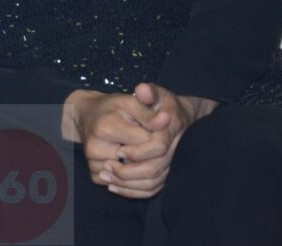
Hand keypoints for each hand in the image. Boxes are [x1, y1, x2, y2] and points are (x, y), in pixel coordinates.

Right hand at [64, 89, 162, 196]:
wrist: (87, 116)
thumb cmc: (112, 108)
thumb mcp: (130, 102)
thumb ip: (147, 112)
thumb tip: (166, 119)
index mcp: (105, 128)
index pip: (146, 144)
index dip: (157, 138)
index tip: (155, 130)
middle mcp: (95, 148)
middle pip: (142, 165)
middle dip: (154, 157)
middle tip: (152, 143)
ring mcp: (94, 164)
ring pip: (135, 181)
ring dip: (147, 172)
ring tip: (145, 154)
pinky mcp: (95, 175)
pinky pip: (124, 189)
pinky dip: (135, 183)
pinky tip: (136, 166)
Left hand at [101, 83, 217, 198]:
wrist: (176, 115)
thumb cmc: (160, 102)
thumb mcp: (155, 93)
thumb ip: (149, 92)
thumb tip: (142, 89)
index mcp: (172, 129)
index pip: (157, 147)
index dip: (136, 151)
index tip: (118, 150)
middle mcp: (175, 150)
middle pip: (154, 170)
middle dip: (128, 171)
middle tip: (106, 166)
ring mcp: (172, 164)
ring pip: (152, 184)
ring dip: (127, 185)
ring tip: (105, 176)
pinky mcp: (165, 174)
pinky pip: (152, 190)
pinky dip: (133, 192)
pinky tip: (113, 187)